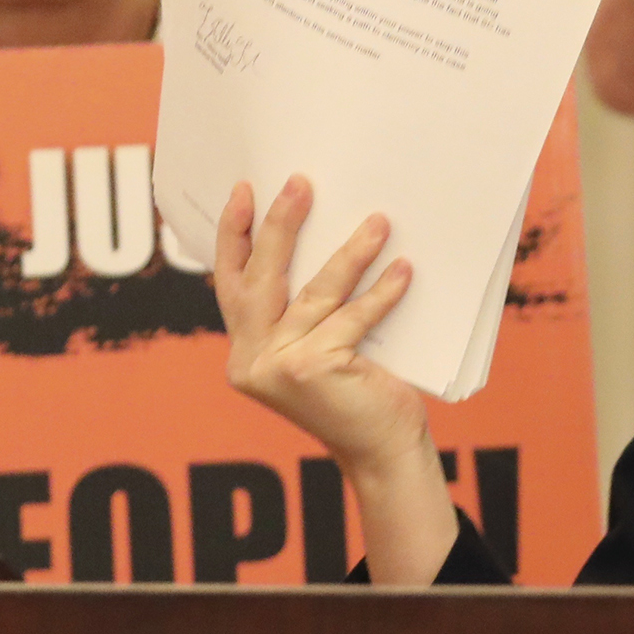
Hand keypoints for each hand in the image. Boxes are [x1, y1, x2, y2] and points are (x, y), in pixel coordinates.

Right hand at [212, 177, 438, 481]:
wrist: (381, 450)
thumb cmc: (356, 391)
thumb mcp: (318, 348)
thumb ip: (305, 310)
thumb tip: (327, 232)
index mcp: (244, 352)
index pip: (231, 283)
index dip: (234, 235)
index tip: (243, 190)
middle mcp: (250, 360)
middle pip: (262, 278)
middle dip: (280, 226)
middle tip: (300, 183)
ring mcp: (277, 367)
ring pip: (313, 293)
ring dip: (348, 252)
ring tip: (378, 221)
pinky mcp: (312, 370)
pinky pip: (350, 317)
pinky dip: (380, 291)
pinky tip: (403, 269)